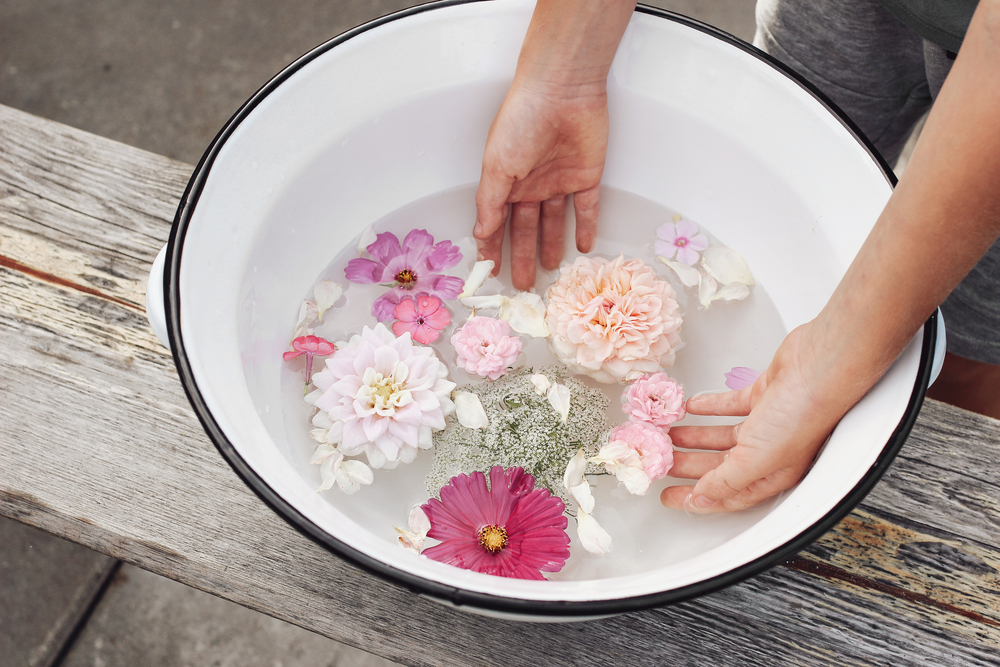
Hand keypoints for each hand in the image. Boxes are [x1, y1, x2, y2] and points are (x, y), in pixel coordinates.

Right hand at [474, 82, 608, 289]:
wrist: (562, 91)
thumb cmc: (522, 120)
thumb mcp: (496, 166)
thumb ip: (490, 203)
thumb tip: (481, 234)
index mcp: (506, 180)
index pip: (496, 222)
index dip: (491, 247)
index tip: (489, 270)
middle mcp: (531, 183)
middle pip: (525, 228)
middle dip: (521, 256)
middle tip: (521, 284)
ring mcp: (559, 181)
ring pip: (554, 222)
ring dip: (550, 245)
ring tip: (547, 271)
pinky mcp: (586, 176)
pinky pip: (587, 208)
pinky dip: (585, 227)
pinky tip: (582, 247)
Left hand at [660, 324, 862, 512]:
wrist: (819, 368)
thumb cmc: (800, 415)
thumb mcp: (755, 458)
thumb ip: (727, 481)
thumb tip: (704, 499)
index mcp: (772, 473)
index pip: (728, 494)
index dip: (697, 498)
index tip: (670, 497)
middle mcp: (770, 451)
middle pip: (720, 465)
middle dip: (689, 467)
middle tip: (661, 464)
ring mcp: (768, 422)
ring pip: (723, 436)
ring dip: (694, 436)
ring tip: (668, 436)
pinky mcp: (764, 395)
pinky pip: (731, 406)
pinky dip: (710, 407)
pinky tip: (691, 408)